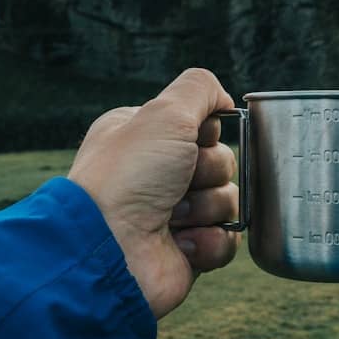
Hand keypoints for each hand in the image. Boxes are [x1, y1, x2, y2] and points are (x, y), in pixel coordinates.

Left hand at [68, 68, 240, 319]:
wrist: (109, 249)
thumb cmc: (127, 177)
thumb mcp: (163, 113)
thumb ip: (200, 89)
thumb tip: (225, 99)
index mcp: (149, 139)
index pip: (205, 127)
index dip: (206, 135)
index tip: (190, 141)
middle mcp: (160, 174)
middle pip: (222, 162)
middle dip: (207, 173)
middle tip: (178, 183)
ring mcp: (175, 214)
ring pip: (228, 200)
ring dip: (207, 208)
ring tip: (174, 217)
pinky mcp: (189, 249)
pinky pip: (226, 239)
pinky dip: (210, 241)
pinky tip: (182, 243)